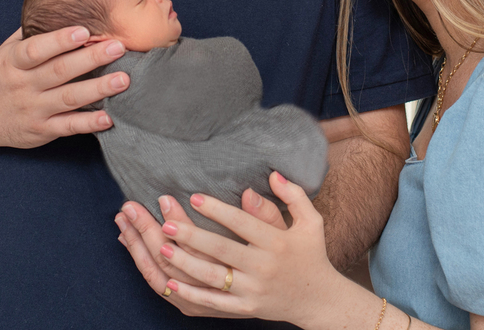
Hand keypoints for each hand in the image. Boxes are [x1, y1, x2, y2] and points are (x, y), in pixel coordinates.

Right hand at [0, 26, 129, 148]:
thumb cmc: (2, 74)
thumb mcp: (8, 49)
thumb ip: (33, 31)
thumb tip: (62, 4)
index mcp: (14, 62)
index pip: (35, 50)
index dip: (59, 40)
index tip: (83, 30)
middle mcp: (23, 86)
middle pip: (59, 71)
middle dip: (90, 58)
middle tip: (117, 47)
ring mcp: (33, 109)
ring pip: (68, 99)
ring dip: (98, 89)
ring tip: (123, 79)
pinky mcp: (42, 131)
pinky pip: (68, 127)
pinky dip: (89, 123)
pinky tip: (108, 117)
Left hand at [158, 172, 343, 325]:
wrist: (320, 300)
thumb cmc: (312, 255)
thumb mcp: (311, 222)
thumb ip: (293, 196)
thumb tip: (273, 174)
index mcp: (277, 242)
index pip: (242, 223)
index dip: (217, 210)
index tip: (194, 197)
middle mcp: (264, 266)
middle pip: (222, 250)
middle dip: (192, 236)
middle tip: (167, 223)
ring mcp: (254, 290)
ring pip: (214, 277)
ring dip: (185, 263)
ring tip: (162, 248)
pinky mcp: (247, 308)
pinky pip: (215, 303)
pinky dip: (192, 295)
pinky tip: (171, 284)